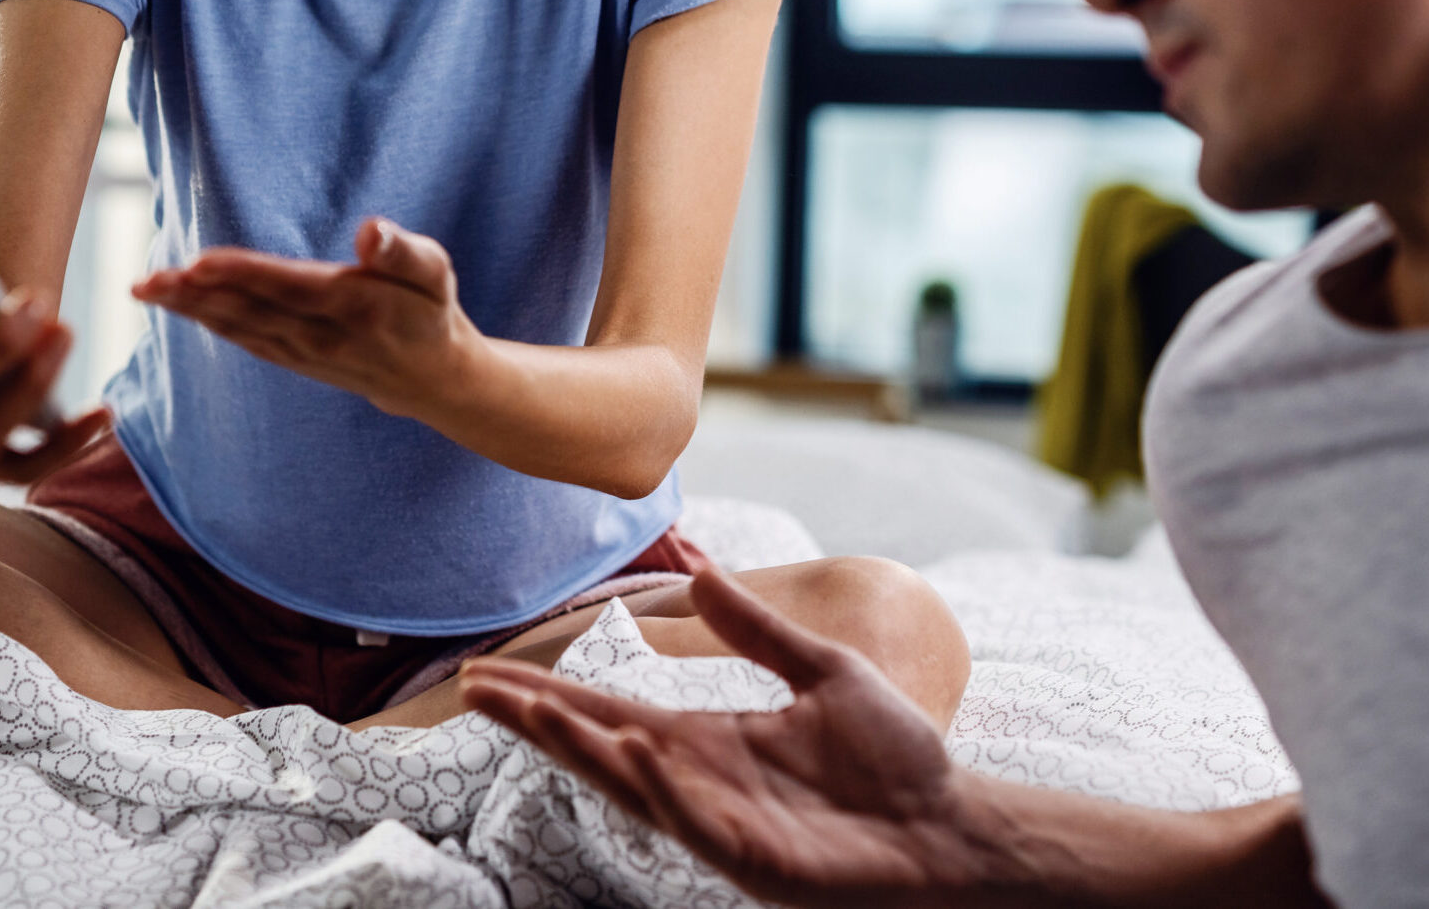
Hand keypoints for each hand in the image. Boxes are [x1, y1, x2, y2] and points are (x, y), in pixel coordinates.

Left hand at [132, 217, 479, 417]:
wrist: (432, 378)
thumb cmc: (431, 309)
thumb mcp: (435, 273)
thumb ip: (402, 251)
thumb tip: (370, 229)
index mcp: (354, 307)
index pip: (287, 287)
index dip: (242, 275)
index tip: (198, 263)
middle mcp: (320, 335)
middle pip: (249, 312)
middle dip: (194, 296)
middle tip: (145, 281)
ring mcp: (302, 353)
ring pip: (237, 328)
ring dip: (189, 310)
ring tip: (144, 289)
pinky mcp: (292, 359)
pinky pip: (243, 340)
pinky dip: (207, 324)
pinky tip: (176, 306)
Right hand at [462, 565, 992, 908]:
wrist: (954, 826)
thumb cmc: (895, 760)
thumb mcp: (821, 670)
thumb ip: (756, 628)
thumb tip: (702, 569)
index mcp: (707, 741)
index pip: (608, 712)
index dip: (549, 695)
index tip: (487, 672)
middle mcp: (699, 783)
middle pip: (598, 748)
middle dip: (537, 720)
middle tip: (474, 688)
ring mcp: (723, 824)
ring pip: (634, 786)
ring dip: (582, 750)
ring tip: (533, 710)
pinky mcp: (758, 860)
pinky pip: (698, 822)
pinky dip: (664, 788)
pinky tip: (636, 751)